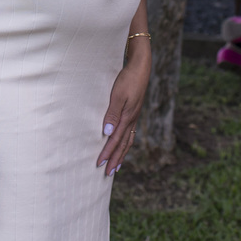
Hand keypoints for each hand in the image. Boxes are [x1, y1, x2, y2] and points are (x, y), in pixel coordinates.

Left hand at [96, 51, 150, 175]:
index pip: (115, 140)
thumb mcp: (118, 95)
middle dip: (115, 159)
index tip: (99, 165)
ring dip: (122, 154)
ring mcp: (134, 116)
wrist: (141, 67)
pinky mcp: (134, 111)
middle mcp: (132, 119)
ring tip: (117, 165)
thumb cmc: (127, 79)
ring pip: (128, 140)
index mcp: (127, 117)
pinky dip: (126, 143)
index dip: (107, 153)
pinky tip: (124, 144)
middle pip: (123, 144)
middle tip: (108, 173)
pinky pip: (130, 132)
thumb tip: (106, 133)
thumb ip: (112, 114)